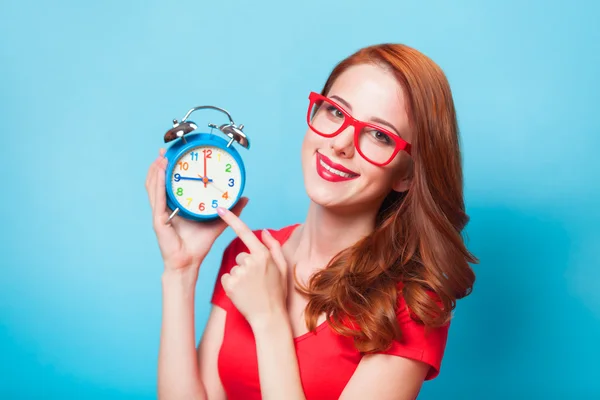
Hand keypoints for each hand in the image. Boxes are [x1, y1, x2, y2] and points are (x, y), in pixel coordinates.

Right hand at [145, 148, 247, 273]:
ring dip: (156, 170)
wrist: (190, 262)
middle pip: (157, 182)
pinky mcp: (158, 220)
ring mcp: (159, 213)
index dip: (168, 169)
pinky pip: (158, 199)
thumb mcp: (218, 222)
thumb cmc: (199, 245)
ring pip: (154, 187)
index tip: (173, 154)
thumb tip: (245, 197)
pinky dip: (158, 184)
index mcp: (175, 207)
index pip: (168, 183)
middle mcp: (165, 208)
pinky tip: (161, 172)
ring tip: (161, 157)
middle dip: (159, 165)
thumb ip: (231, 209)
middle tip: (164, 150)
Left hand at [216, 207, 287, 326]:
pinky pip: (227, 278)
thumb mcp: (282, 267)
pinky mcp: (229, 284)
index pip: (244, 232)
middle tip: (257, 281)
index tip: (220, 209)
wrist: (269, 317)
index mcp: (263, 254)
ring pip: (234, 268)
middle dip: (246, 266)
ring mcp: (239, 273)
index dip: (231, 219)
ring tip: (251, 289)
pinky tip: (243, 293)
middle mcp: (250, 261)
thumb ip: (273, 247)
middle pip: (241, 256)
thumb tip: (264, 232)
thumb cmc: (277, 292)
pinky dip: (232, 285)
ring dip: (240, 277)